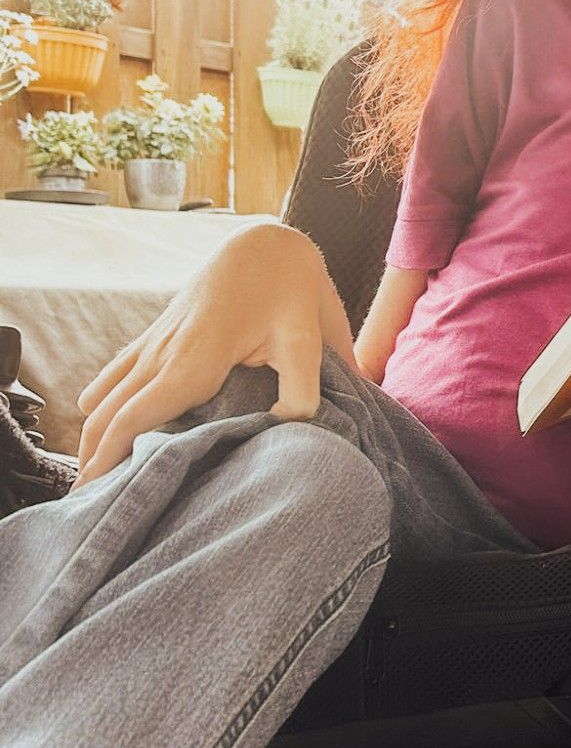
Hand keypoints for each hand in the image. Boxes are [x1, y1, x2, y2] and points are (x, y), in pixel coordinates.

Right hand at [74, 222, 355, 486]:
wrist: (267, 242)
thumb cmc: (290, 290)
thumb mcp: (307, 337)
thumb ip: (303, 386)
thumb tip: (292, 429)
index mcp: (192, 360)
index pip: (133, 417)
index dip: (110, 457)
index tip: (96, 494)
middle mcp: (163, 353)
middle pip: (108, 415)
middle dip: (92, 459)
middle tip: (87, 504)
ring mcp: (155, 342)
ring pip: (104, 396)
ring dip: (92, 435)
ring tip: (91, 478)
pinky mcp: (157, 335)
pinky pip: (115, 373)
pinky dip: (99, 405)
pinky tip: (97, 428)